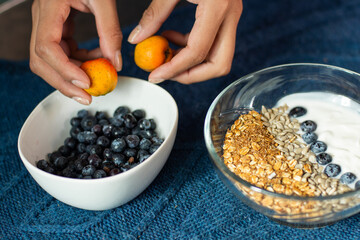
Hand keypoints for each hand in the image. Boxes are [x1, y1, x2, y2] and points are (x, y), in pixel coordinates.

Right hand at [30, 0, 122, 104]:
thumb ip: (109, 30)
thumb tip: (116, 62)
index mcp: (49, 9)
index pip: (46, 48)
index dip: (64, 69)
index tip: (86, 81)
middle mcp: (43, 19)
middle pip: (41, 61)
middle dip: (64, 82)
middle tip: (87, 97)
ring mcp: (48, 25)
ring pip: (50, 61)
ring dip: (73, 74)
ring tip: (98, 77)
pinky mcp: (58, 28)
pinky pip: (64, 52)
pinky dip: (80, 61)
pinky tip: (98, 59)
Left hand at [128, 0, 242, 83]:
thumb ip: (154, 15)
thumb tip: (138, 40)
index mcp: (217, 6)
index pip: (197, 51)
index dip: (174, 68)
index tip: (155, 75)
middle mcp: (231, 15)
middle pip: (219, 64)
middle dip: (192, 75)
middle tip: (167, 72)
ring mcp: (232, 17)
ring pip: (220, 59)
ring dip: (193, 64)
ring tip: (167, 55)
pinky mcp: (227, 17)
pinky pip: (214, 45)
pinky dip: (194, 50)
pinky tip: (174, 39)